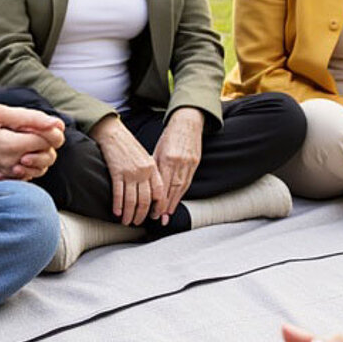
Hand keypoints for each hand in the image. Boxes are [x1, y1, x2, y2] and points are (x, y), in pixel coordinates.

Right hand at [0, 106, 62, 179]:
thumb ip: (30, 118)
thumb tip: (56, 123)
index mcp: (12, 146)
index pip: (49, 142)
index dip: (51, 131)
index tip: (41, 123)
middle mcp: (11, 164)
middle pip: (48, 158)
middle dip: (47, 144)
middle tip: (31, 131)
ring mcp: (5, 173)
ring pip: (39, 170)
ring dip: (39, 155)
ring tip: (23, 142)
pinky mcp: (0, 177)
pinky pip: (24, 176)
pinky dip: (27, 166)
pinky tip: (16, 154)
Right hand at [89, 115, 164, 225]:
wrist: (113, 133)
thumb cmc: (128, 146)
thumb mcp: (144, 157)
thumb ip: (149, 173)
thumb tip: (151, 193)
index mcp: (152, 168)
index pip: (159, 192)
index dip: (158, 207)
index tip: (155, 216)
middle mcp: (143, 171)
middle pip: (145, 200)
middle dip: (141, 215)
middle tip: (137, 222)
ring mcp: (130, 172)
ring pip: (132, 200)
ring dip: (129, 214)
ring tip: (126, 221)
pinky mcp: (116, 172)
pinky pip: (118, 194)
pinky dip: (118, 205)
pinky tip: (117, 213)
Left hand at [151, 107, 205, 222]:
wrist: (187, 123)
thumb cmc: (169, 136)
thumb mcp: (158, 149)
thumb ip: (154, 167)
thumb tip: (147, 184)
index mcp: (167, 159)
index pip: (161, 185)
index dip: (157, 200)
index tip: (152, 211)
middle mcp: (178, 163)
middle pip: (171, 190)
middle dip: (164, 207)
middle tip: (158, 219)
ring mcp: (188, 164)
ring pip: (180, 189)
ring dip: (173, 203)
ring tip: (167, 215)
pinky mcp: (195, 164)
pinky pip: (187, 182)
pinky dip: (181, 194)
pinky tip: (176, 202)